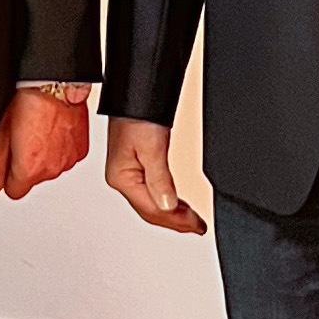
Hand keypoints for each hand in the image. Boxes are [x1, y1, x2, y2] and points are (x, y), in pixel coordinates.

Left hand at [0, 88, 89, 198]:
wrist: (56, 87)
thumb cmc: (29, 104)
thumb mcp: (2, 133)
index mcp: (28, 170)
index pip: (14, 193)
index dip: (9, 177)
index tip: (10, 162)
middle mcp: (50, 171)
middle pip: (33, 179)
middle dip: (27, 165)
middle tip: (25, 139)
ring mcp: (67, 162)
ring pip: (51, 169)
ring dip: (45, 157)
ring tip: (41, 131)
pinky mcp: (80, 152)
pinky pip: (66, 158)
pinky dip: (60, 149)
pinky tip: (55, 131)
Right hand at [103, 117, 206, 233]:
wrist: (135, 92)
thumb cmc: (137, 114)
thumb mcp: (152, 147)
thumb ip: (159, 180)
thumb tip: (168, 206)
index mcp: (121, 178)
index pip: (151, 209)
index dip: (176, 220)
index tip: (196, 225)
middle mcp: (121, 178)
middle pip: (149, 210)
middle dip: (175, 221)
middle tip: (198, 227)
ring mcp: (126, 173)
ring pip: (150, 204)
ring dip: (171, 214)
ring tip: (192, 221)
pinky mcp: (134, 166)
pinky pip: (151, 193)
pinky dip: (166, 202)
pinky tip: (176, 205)